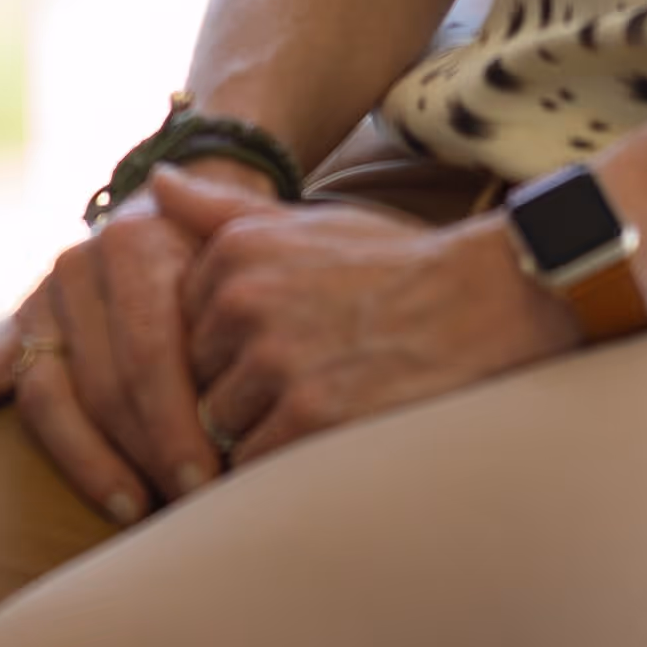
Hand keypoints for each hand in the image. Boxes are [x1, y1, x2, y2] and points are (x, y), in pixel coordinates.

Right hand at [0, 163, 258, 521]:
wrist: (185, 217)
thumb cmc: (236, 255)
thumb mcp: (255, 243)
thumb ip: (257, 261)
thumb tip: (256, 306)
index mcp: (135, 244)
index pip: (151, 351)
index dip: (179, 423)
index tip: (210, 485)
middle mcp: (78, 266)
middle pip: (103, 383)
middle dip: (147, 454)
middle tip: (186, 508)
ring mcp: (40, 302)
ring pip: (48, 394)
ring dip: (86, 461)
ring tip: (130, 510)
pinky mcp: (16, 332)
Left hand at [178, 185, 572, 468]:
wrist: (492, 302)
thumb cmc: (398, 267)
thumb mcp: (311, 221)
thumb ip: (224, 210)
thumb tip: (155, 183)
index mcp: (236, 254)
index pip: (182, 330)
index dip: (226, 353)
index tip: (277, 349)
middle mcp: (245, 302)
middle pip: (199, 381)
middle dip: (239, 397)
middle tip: (307, 384)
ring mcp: (277, 360)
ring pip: (223, 427)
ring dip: (261, 433)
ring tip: (325, 410)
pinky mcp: (311, 415)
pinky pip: (258, 463)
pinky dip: (287, 463)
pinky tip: (332, 439)